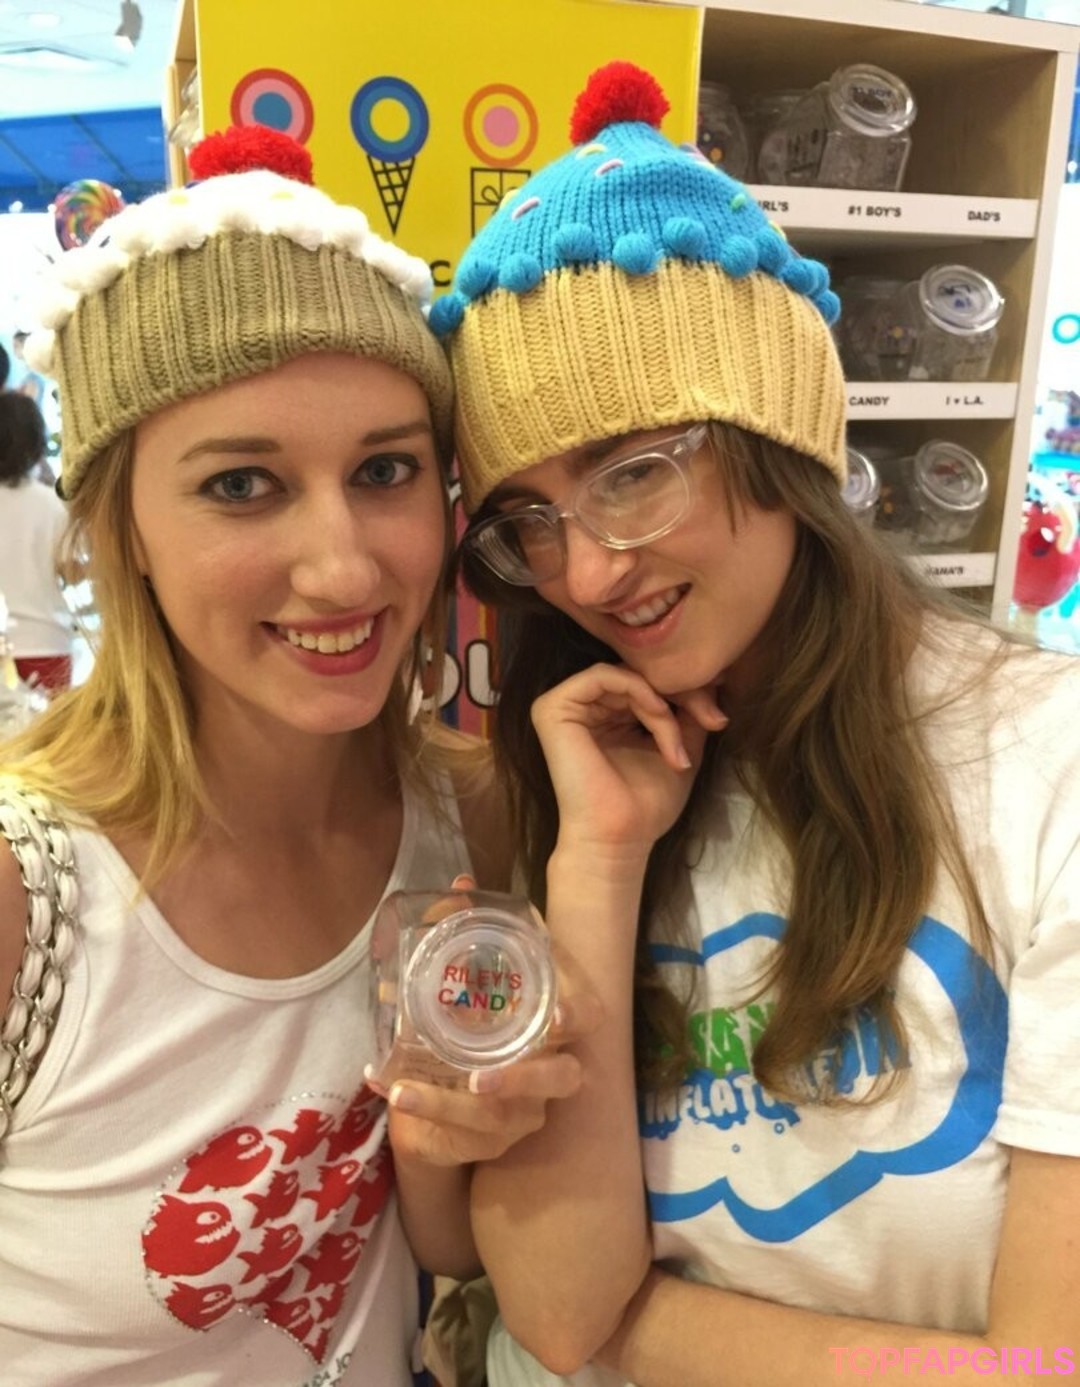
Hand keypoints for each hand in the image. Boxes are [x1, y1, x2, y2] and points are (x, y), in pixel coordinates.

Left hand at [370, 875, 599, 1167]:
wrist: (459, 1077)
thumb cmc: (483, 1012)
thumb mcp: (480, 971)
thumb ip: (477, 927)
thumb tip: (461, 883)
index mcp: (558, 1021)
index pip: (589, 1016)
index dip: (579, 1015)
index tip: (560, 1017)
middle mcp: (552, 1068)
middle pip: (561, 1080)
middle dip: (523, 1081)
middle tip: (480, 1078)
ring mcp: (526, 1111)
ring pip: (500, 1119)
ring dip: (448, 1106)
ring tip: (405, 1093)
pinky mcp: (491, 1139)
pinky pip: (461, 1138)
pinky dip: (421, 1115)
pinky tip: (389, 1091)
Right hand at [531, 663, 726, 855]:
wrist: (618, 839)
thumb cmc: (645, 806)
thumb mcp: (678, 749)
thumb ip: (689, 714)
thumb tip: (712, 680)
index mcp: (608, 717)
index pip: (648, 684)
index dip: (687, 692)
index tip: (718, 717)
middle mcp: (585, 708)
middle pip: (639, 675)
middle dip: (682, 694)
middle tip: (712, 719)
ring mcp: (566, 706)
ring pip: (627, 676)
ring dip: (662, 702)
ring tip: (676, 739)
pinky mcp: (553, 708)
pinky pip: (603, 676)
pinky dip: (638, 690)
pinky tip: (658, 714)